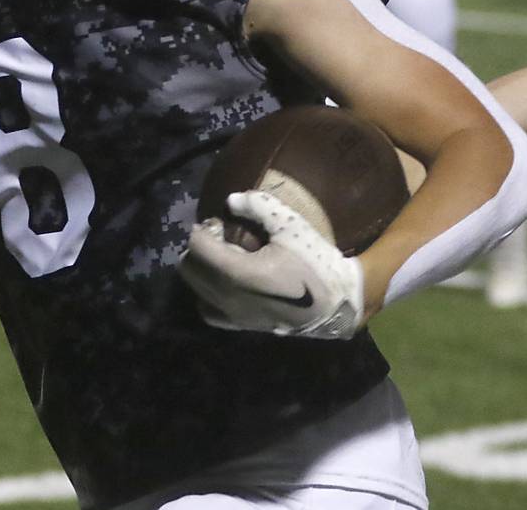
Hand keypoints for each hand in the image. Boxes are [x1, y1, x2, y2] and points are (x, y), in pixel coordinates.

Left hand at [179, 190, 365, 339]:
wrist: (337, 302)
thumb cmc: (315, 261)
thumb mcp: (290, 225)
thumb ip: (257, 207)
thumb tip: (230, 200)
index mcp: (239, 273)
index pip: (197, 247)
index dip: (202, 230)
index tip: (219, 223)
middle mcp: (229, 298)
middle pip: (189, 268)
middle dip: (198, 248)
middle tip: (220, 237)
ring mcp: (233, 316)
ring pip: (195, 290)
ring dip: (201, 269)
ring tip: (224, 257)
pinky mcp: (241, 326)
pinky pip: (208, 311)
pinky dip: (206, 294)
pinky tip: (225, 281)